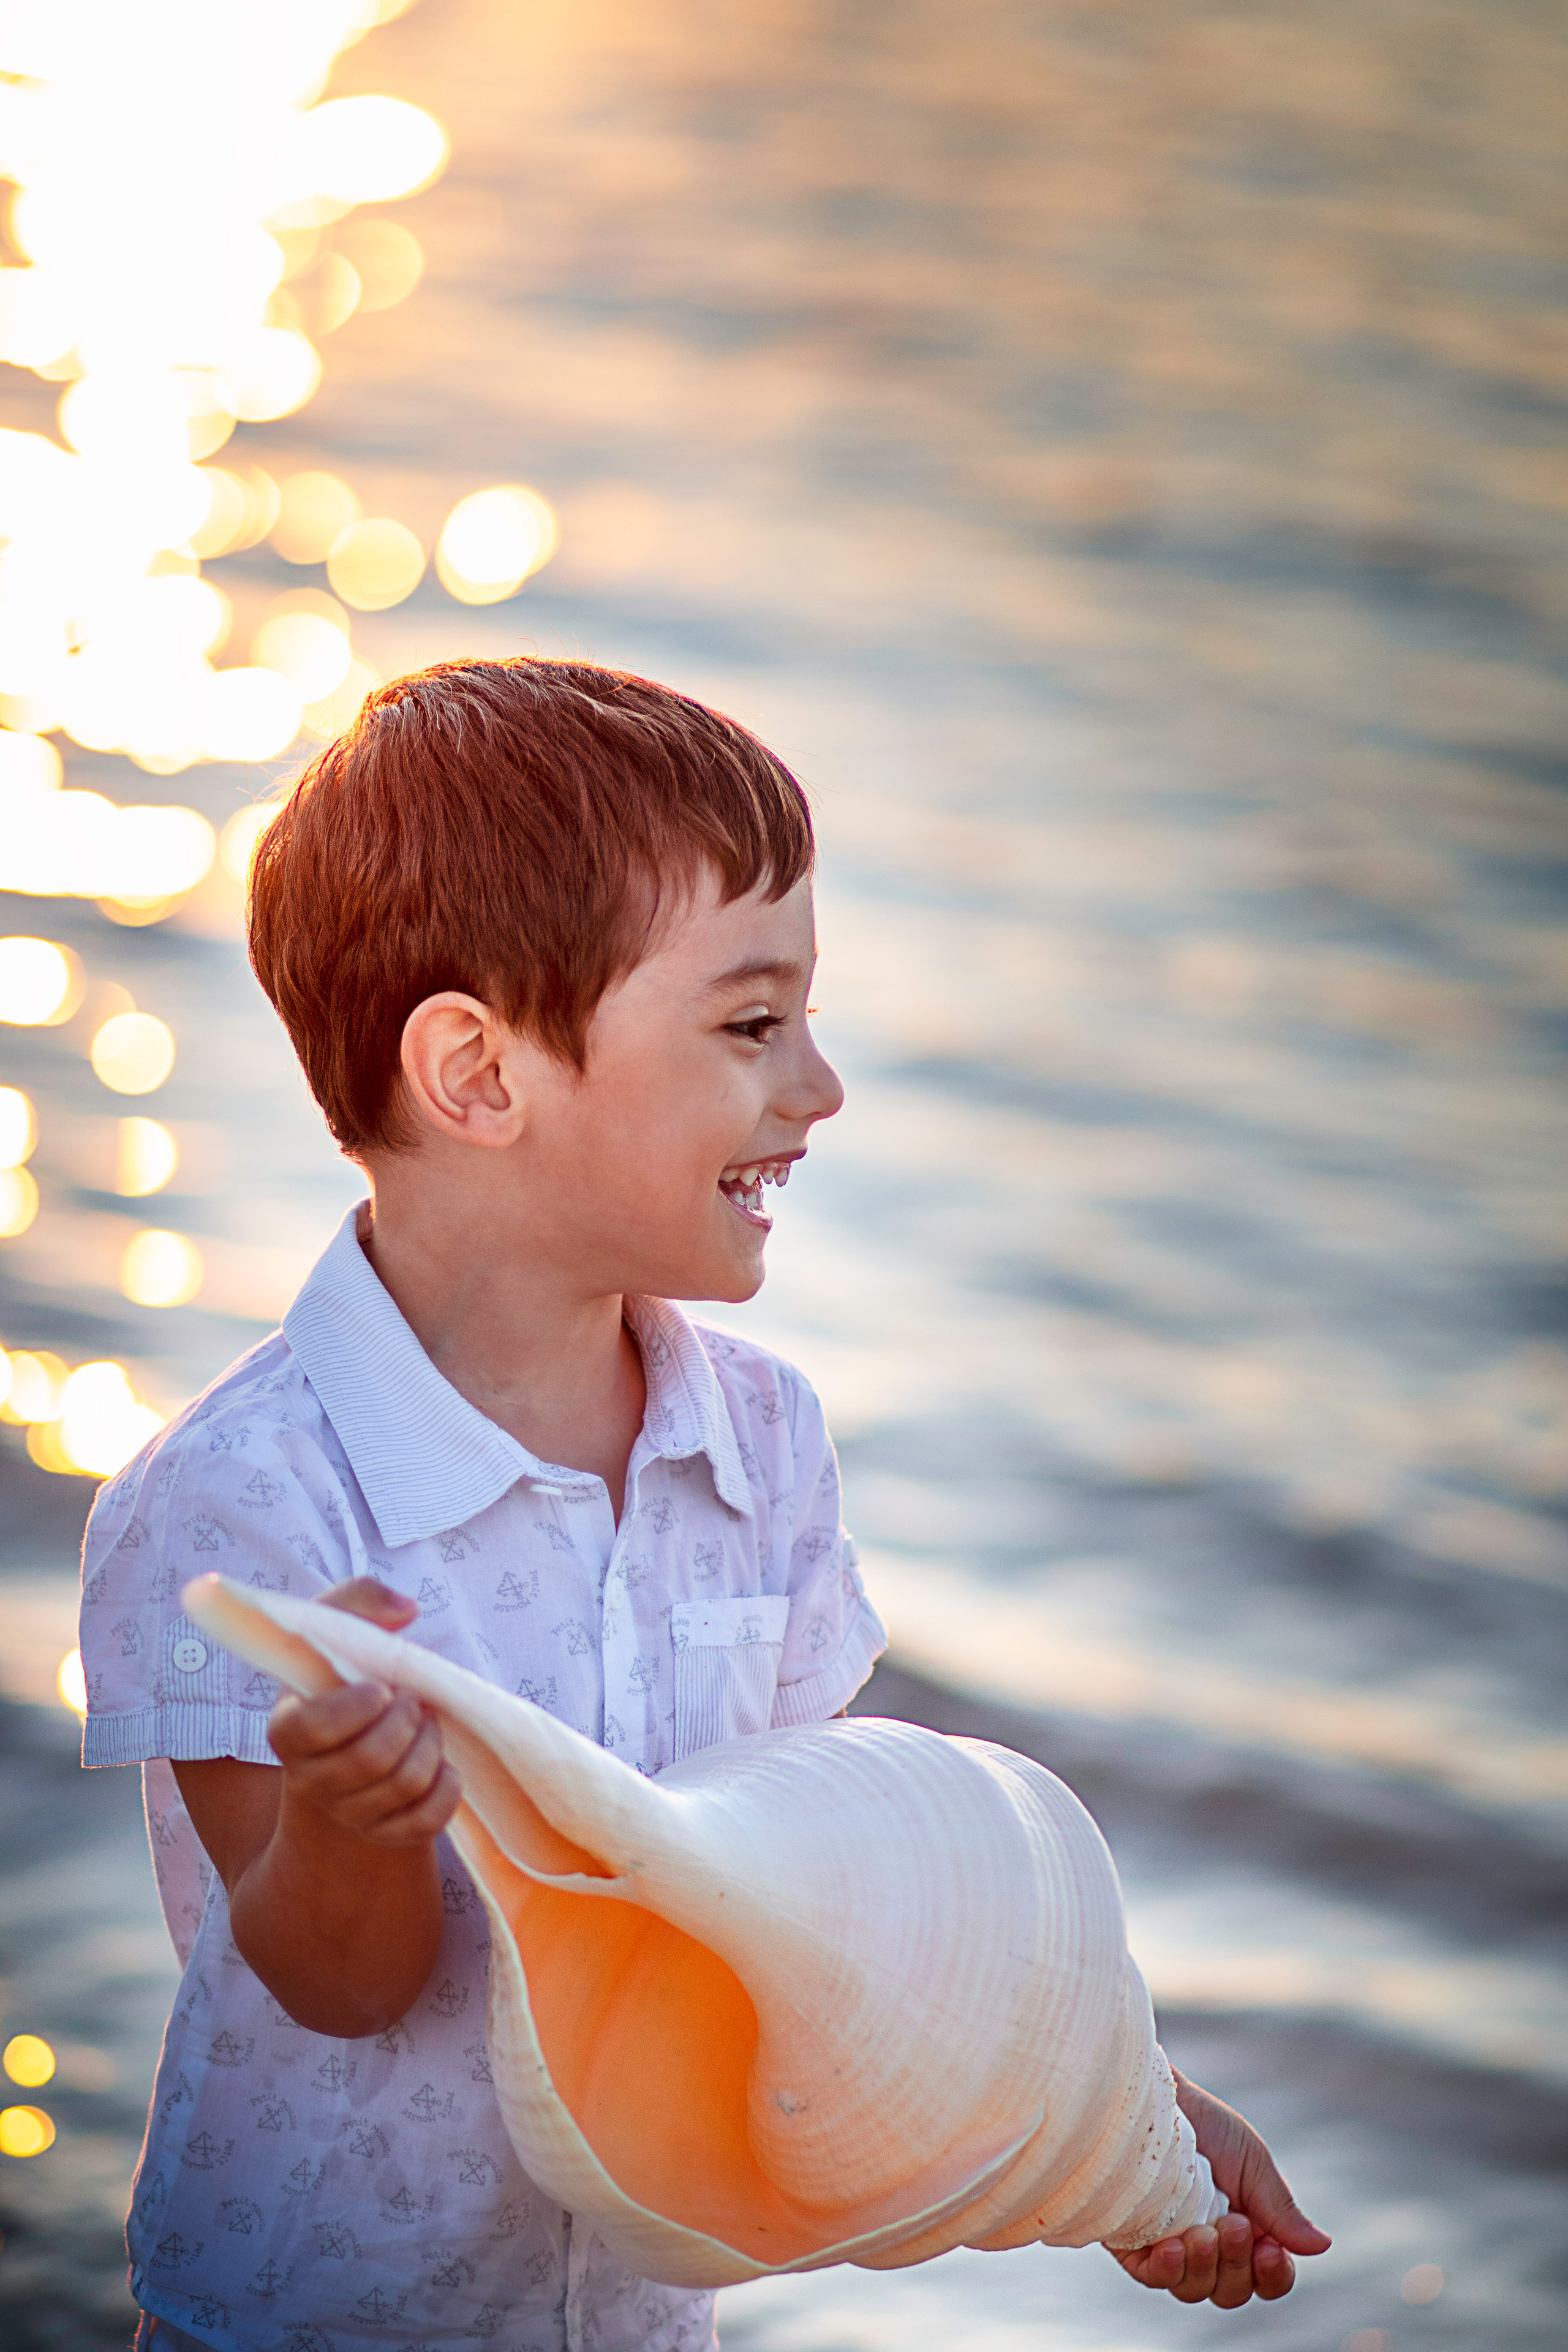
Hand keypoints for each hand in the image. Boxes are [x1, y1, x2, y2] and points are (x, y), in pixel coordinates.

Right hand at [267, 1577, 460, 1847]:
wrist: (351, 1738)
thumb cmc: (343, 1675)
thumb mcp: (340, 1625)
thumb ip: (361, 1598)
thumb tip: (406, 1609)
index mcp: (287, 1728)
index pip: (313, 1727)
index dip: (356, 1707)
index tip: (382, 1687)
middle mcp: (309, 1780)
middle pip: (370, 1759)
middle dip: (406, 1720)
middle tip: (411, 1699)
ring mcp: (348, 1813)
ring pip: (403, 1787)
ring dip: (430, 1746)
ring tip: (425, 1723)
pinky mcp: (385, 1833)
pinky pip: (426, 1821)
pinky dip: (446, 1788)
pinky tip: (441, 1764)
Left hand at [1112, 2069, 1330, 2307]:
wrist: (1156, 2099)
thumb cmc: (1206, 2125)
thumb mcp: (1251, 2162)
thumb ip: (1281, 2208)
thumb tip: (1322, 2245)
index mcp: (1247, 2232)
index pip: (1268, 2278)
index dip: (1273, 2275)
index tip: (1270, 2249)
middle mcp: (1210, 2248)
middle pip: (1232, 2291)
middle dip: (1237, 2264)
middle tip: (1234, 2224)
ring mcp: (1171, 2248)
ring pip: (1194, 2290)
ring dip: (1204, 2266)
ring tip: (1202, 2233)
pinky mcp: (1135, 2243)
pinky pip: (1153, 2276)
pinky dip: (1167, 2270)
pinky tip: (1172, 2247)